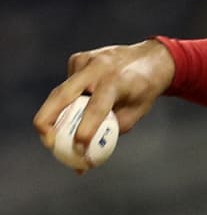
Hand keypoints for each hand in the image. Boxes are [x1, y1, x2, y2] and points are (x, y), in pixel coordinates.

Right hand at [33, 39, 175, 155]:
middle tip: (48, 143)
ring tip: (64, 130)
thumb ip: (112, 131)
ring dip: (59, 113)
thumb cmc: (144, 90)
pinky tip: (88, 97)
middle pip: (62, 95)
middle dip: (47, 121)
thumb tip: (87, 158)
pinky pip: (68, 86)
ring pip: (61, 92)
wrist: (151, 57)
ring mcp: (85, 60)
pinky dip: (72, 98)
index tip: (78, 151)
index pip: (96, 108)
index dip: (85, 130)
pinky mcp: (78, 58)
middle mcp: (98, 68)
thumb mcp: (136, 112)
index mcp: (117, 82)